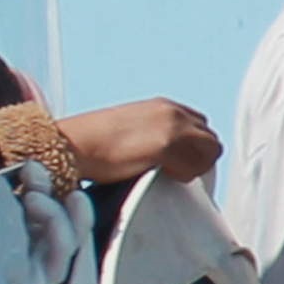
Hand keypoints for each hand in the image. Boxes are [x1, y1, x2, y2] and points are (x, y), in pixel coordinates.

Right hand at [53, 99, 220, 183]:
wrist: (73, 145)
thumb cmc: (92, 143)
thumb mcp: (129, 128)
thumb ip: (153, 133)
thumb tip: (167, 155)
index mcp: (163, 106)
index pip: (201, 124)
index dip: (194, 146)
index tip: (180, 162)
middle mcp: (172, 112)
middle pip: (210, 138)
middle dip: (199, 158)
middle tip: (177, 173)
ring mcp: (172, 127)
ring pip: (210, 152)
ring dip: (195, 167)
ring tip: (170, 175)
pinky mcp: (165, 146)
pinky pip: (194, 168)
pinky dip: (182, 176)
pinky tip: (162, 177)